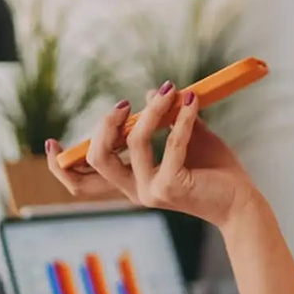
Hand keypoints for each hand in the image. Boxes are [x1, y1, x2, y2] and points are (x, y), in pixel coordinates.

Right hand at [45, 81, 258, 228]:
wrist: (243, 202)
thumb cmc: (216, 172)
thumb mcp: (187, 139)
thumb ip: (166, 119)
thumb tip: (150, 93)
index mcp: (131, 184)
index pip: (82, 183)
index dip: (61, 166)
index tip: (50, 143)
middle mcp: (135, 191)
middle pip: (97, 159)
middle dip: (105, 126)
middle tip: (123, 105)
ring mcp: (151, 191)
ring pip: (134, 143)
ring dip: (151, 111)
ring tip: (170, 90)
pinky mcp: (171, 187)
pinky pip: (170, 143)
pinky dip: (182, 118)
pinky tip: (193, 101)